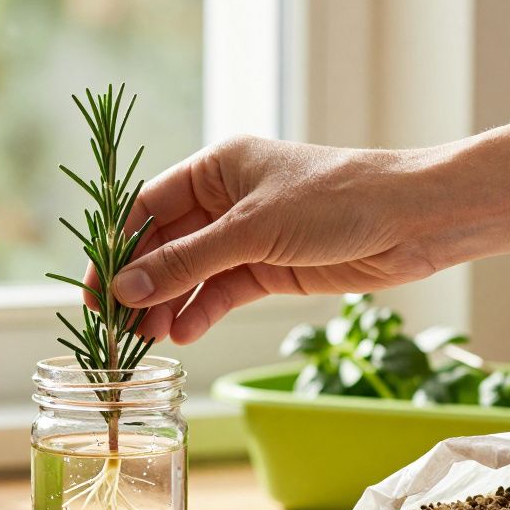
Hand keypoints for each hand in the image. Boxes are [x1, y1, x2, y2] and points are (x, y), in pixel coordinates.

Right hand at [86, 135, 444, 343]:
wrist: (414, 220)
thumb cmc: (337, 200)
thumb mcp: (252, 230)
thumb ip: (187, 263)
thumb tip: (126, 290)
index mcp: (216, 168)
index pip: (147, 209)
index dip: (118, 249)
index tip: (95, 291)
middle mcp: (226, 200)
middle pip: (165, 246)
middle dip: (141, 286)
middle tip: (117, 327)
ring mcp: (248, 236)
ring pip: (191, 274)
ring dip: (167, 306)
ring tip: (147, 341)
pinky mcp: (271, 268)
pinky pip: (222, 293)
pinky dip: (201, 313)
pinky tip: (183, 335)